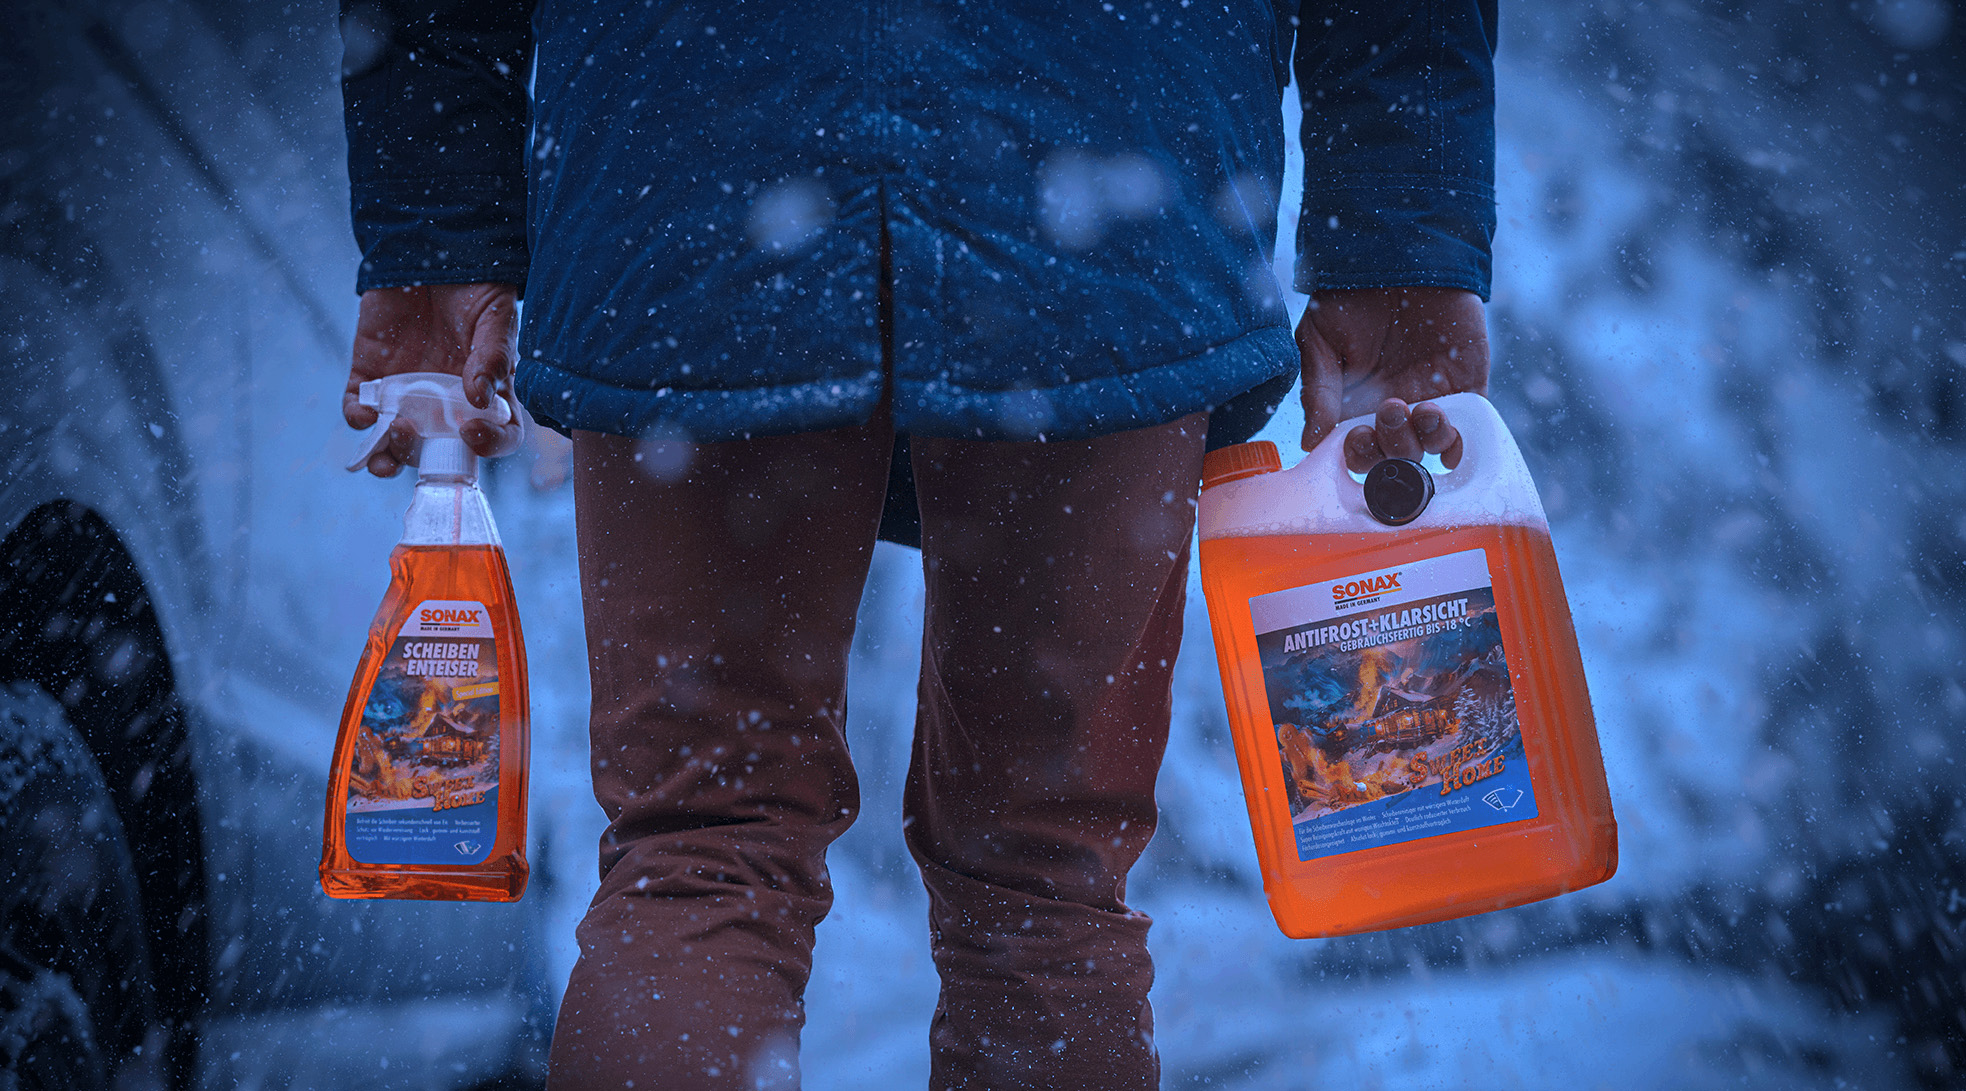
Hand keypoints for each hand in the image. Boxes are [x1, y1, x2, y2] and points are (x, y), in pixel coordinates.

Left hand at [343, 282, 522, 476]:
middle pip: (438, 448)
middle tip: (411, 434)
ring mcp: (408, 393)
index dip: (489, 445)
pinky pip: (360, 409)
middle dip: (421, 454)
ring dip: (387, 453)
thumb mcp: (495, 317)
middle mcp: (447, 403)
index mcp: (487, 394)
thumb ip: (492, 356)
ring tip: (385, 444)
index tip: (471, 433)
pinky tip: (362, 412)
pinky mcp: (372, 376)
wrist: (429, 251)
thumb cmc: (474, 288)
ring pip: (396, 440)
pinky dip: (357, 417)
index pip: (497, 434)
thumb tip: (480, 399)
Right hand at [1296, 286, 1489, 471]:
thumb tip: (1311, 442)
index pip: (1361, 452)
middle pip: (1398, 458)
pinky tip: (1442, 422)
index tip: (1353, 436)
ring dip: (1423, 440)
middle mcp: (1395, 411)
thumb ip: (1316, 391)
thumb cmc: (1349, 296)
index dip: (1360, 454)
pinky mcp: (1466, 384)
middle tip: (1389, 409)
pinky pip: (1468, 426)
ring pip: (1431, 447)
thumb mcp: (1318, 340)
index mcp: (1357, 408)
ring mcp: (1431, 399)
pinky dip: (1457, 440)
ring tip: (1420, 409)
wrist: (1396, 256)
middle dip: (1393, 447)